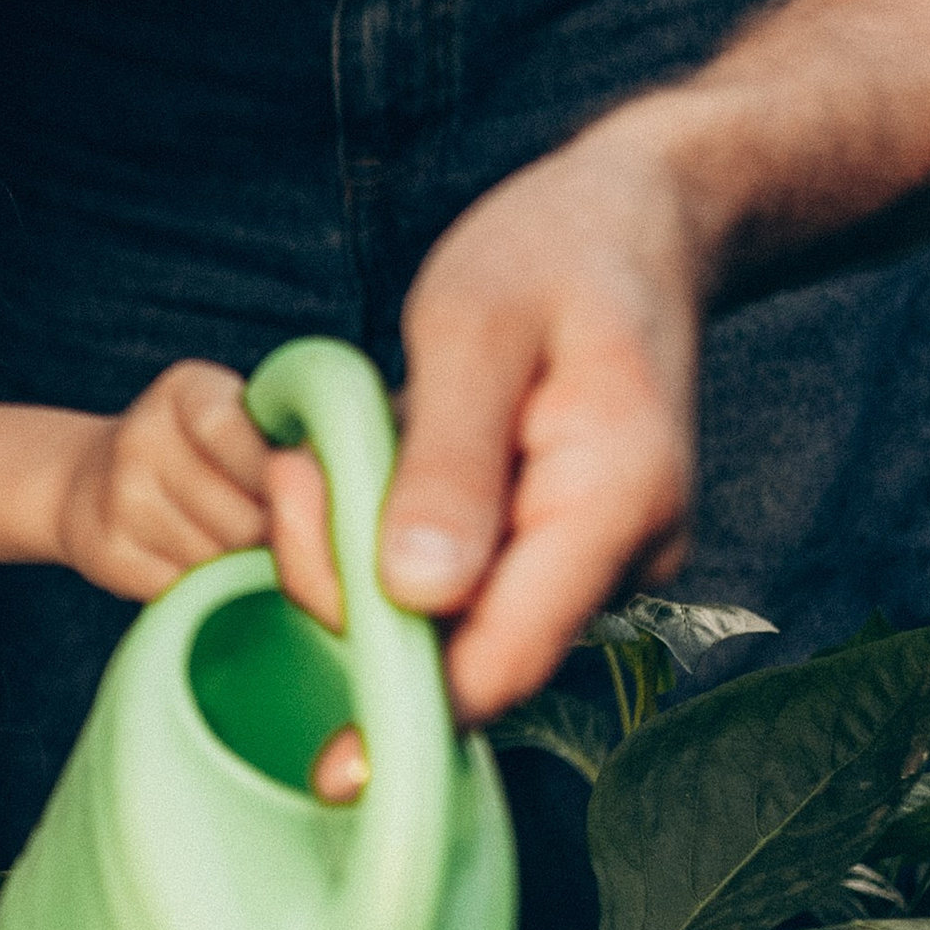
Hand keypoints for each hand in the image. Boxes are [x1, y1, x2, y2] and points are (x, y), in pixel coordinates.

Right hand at [49, 360, 326, 606]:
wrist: (87, 483)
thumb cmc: (198, 454)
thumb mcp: (233, 420)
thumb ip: (282, 442)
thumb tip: (351, 490)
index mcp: (184, 392)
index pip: (235, 434)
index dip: (281, 478)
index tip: (310, 498)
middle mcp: (141, 436)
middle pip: (241, 515)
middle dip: (275, 537)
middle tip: (288, 538)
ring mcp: (119, 496)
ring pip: (218, 558)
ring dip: (243, 566)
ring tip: (242, 549)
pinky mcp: (106, 552)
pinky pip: (183, 588)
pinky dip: (206, 589)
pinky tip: (203, 567)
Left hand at [375, 115, 700, 724]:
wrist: (637, 221)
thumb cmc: (552, 250)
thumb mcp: (472, 326)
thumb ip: (445, 459)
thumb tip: (416, 594)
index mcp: (615, 501)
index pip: (505, 661)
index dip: (402, 704)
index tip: (314, 707)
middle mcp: (626, 555)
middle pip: (472, 653)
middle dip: (358, 599)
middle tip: (292, 480)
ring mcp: (602, 557)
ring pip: (462, 620)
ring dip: (370, 565)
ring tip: (324, 456)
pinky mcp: (569, 546)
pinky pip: (471, 581)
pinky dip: (400, 543)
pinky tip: (371, 464)